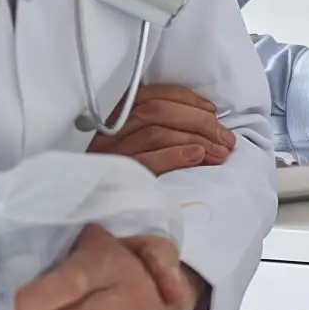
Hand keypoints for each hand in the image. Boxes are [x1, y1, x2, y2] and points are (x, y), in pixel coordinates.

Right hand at [86, 84, 236, 176]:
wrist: (81, 213)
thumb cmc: (111, 175)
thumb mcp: (124, 144)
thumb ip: (151, 126)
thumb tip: (202, 121)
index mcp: (110, 117)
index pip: (152, 96)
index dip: (187, 99)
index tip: (212, 112)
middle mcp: (107, 131)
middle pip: (159, 112)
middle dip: (199, 122)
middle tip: (226, 139)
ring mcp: (108, 153)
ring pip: (157, 133)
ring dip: (196, 140)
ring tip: (220, 153)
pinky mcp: (114, 176)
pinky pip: (147, 162)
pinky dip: (175, 156)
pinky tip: (197, 158)